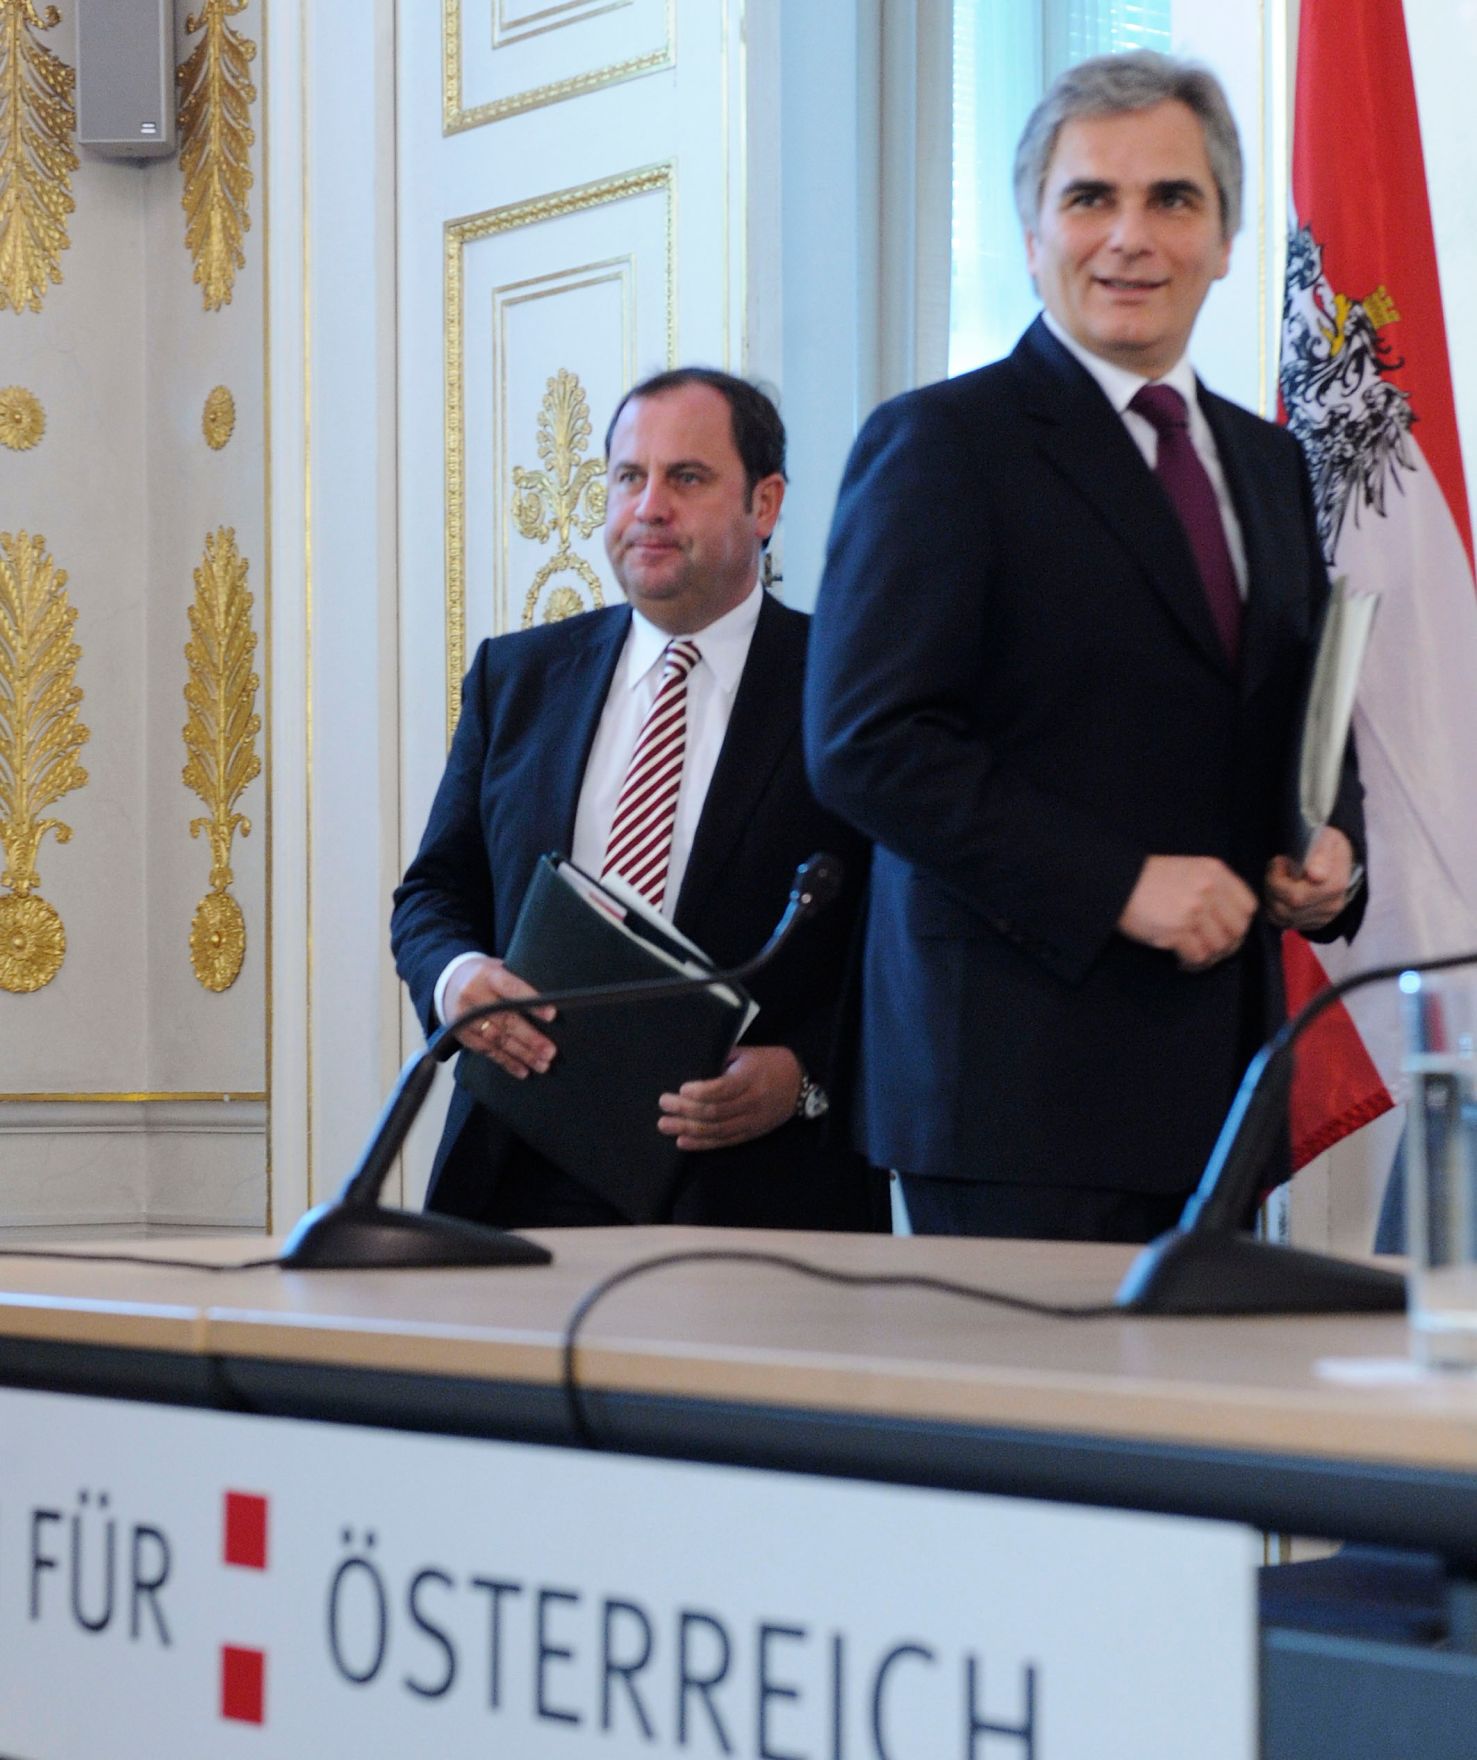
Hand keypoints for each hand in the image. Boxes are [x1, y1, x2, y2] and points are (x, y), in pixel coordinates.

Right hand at [443, 956, 555, 1078]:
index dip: (531, 1002)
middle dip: (530, 1037)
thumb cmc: (487, 976)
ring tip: (542, 1065)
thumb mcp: (500, 969)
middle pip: (506, 1019)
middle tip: (550, 1051)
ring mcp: (465, 1017)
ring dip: (522, 1054)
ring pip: (497, 1039)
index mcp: (488, 975)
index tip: (552, 1015)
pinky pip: (487, 1051)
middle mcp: (474, 996)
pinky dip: (506, 1062)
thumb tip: (554, 1000)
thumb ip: (519, 982)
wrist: (449, 982)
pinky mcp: (462, 1034)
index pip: (512, 989)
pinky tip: (523, 1071)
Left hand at [658, 1046, 802, 1151]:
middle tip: (664, 1105)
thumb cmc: (769, 1063)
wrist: (799, 1085)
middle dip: (686, 1110)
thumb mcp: (747, 1053)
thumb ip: (722, 1059)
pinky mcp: (750, 1134)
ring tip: (665, 1125)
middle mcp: (751, 1102)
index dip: (700, 1092)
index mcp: (750, 1078)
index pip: (723, 1089)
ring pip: (717, 1130)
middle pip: (715, 1111)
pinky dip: (702, 1144)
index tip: (681, 1089)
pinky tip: (683, 1141)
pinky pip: (724, 1142)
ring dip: (688, 1129)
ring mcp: (751, 1121)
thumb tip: (693, 1067)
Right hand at [1118, 855, 1257, 971]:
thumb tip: (1230, 923)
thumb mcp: (1189, 871)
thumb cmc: (1149, 880)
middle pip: (1237, 930)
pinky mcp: (1176, 930)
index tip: (1226, 933)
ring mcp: (1193, 910)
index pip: (1248, 906)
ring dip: (1207, 956)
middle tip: (1209, 950)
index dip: (1239, 924)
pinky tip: (1180, 960)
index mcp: (1214, 872)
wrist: (1116, 883)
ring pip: (1219, 946)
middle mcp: (1208, 889)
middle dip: (1226, 945)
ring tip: (1192, 956)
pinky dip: (1191, 963)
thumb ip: (1213, 889)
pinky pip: (1198, 956)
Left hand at [1264, 826, 1356, 932]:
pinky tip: (1281, 890)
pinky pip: (1282, 922)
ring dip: (1272, 896)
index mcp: (1336, 885)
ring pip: (1281, 916)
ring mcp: (1323, 918)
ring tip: (1279, 877)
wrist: (1335, 856)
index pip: (1296, 896)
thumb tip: (1316, 875)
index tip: (1280, 861)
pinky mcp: (1313, 924)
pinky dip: (1275, 906)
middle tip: (1276, 868)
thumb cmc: (1325, 844)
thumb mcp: (1324, 839)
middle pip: (1286, 908)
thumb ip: (1320, 855)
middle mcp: (1332, 906)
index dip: (1278, 879)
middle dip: (1273, 886)